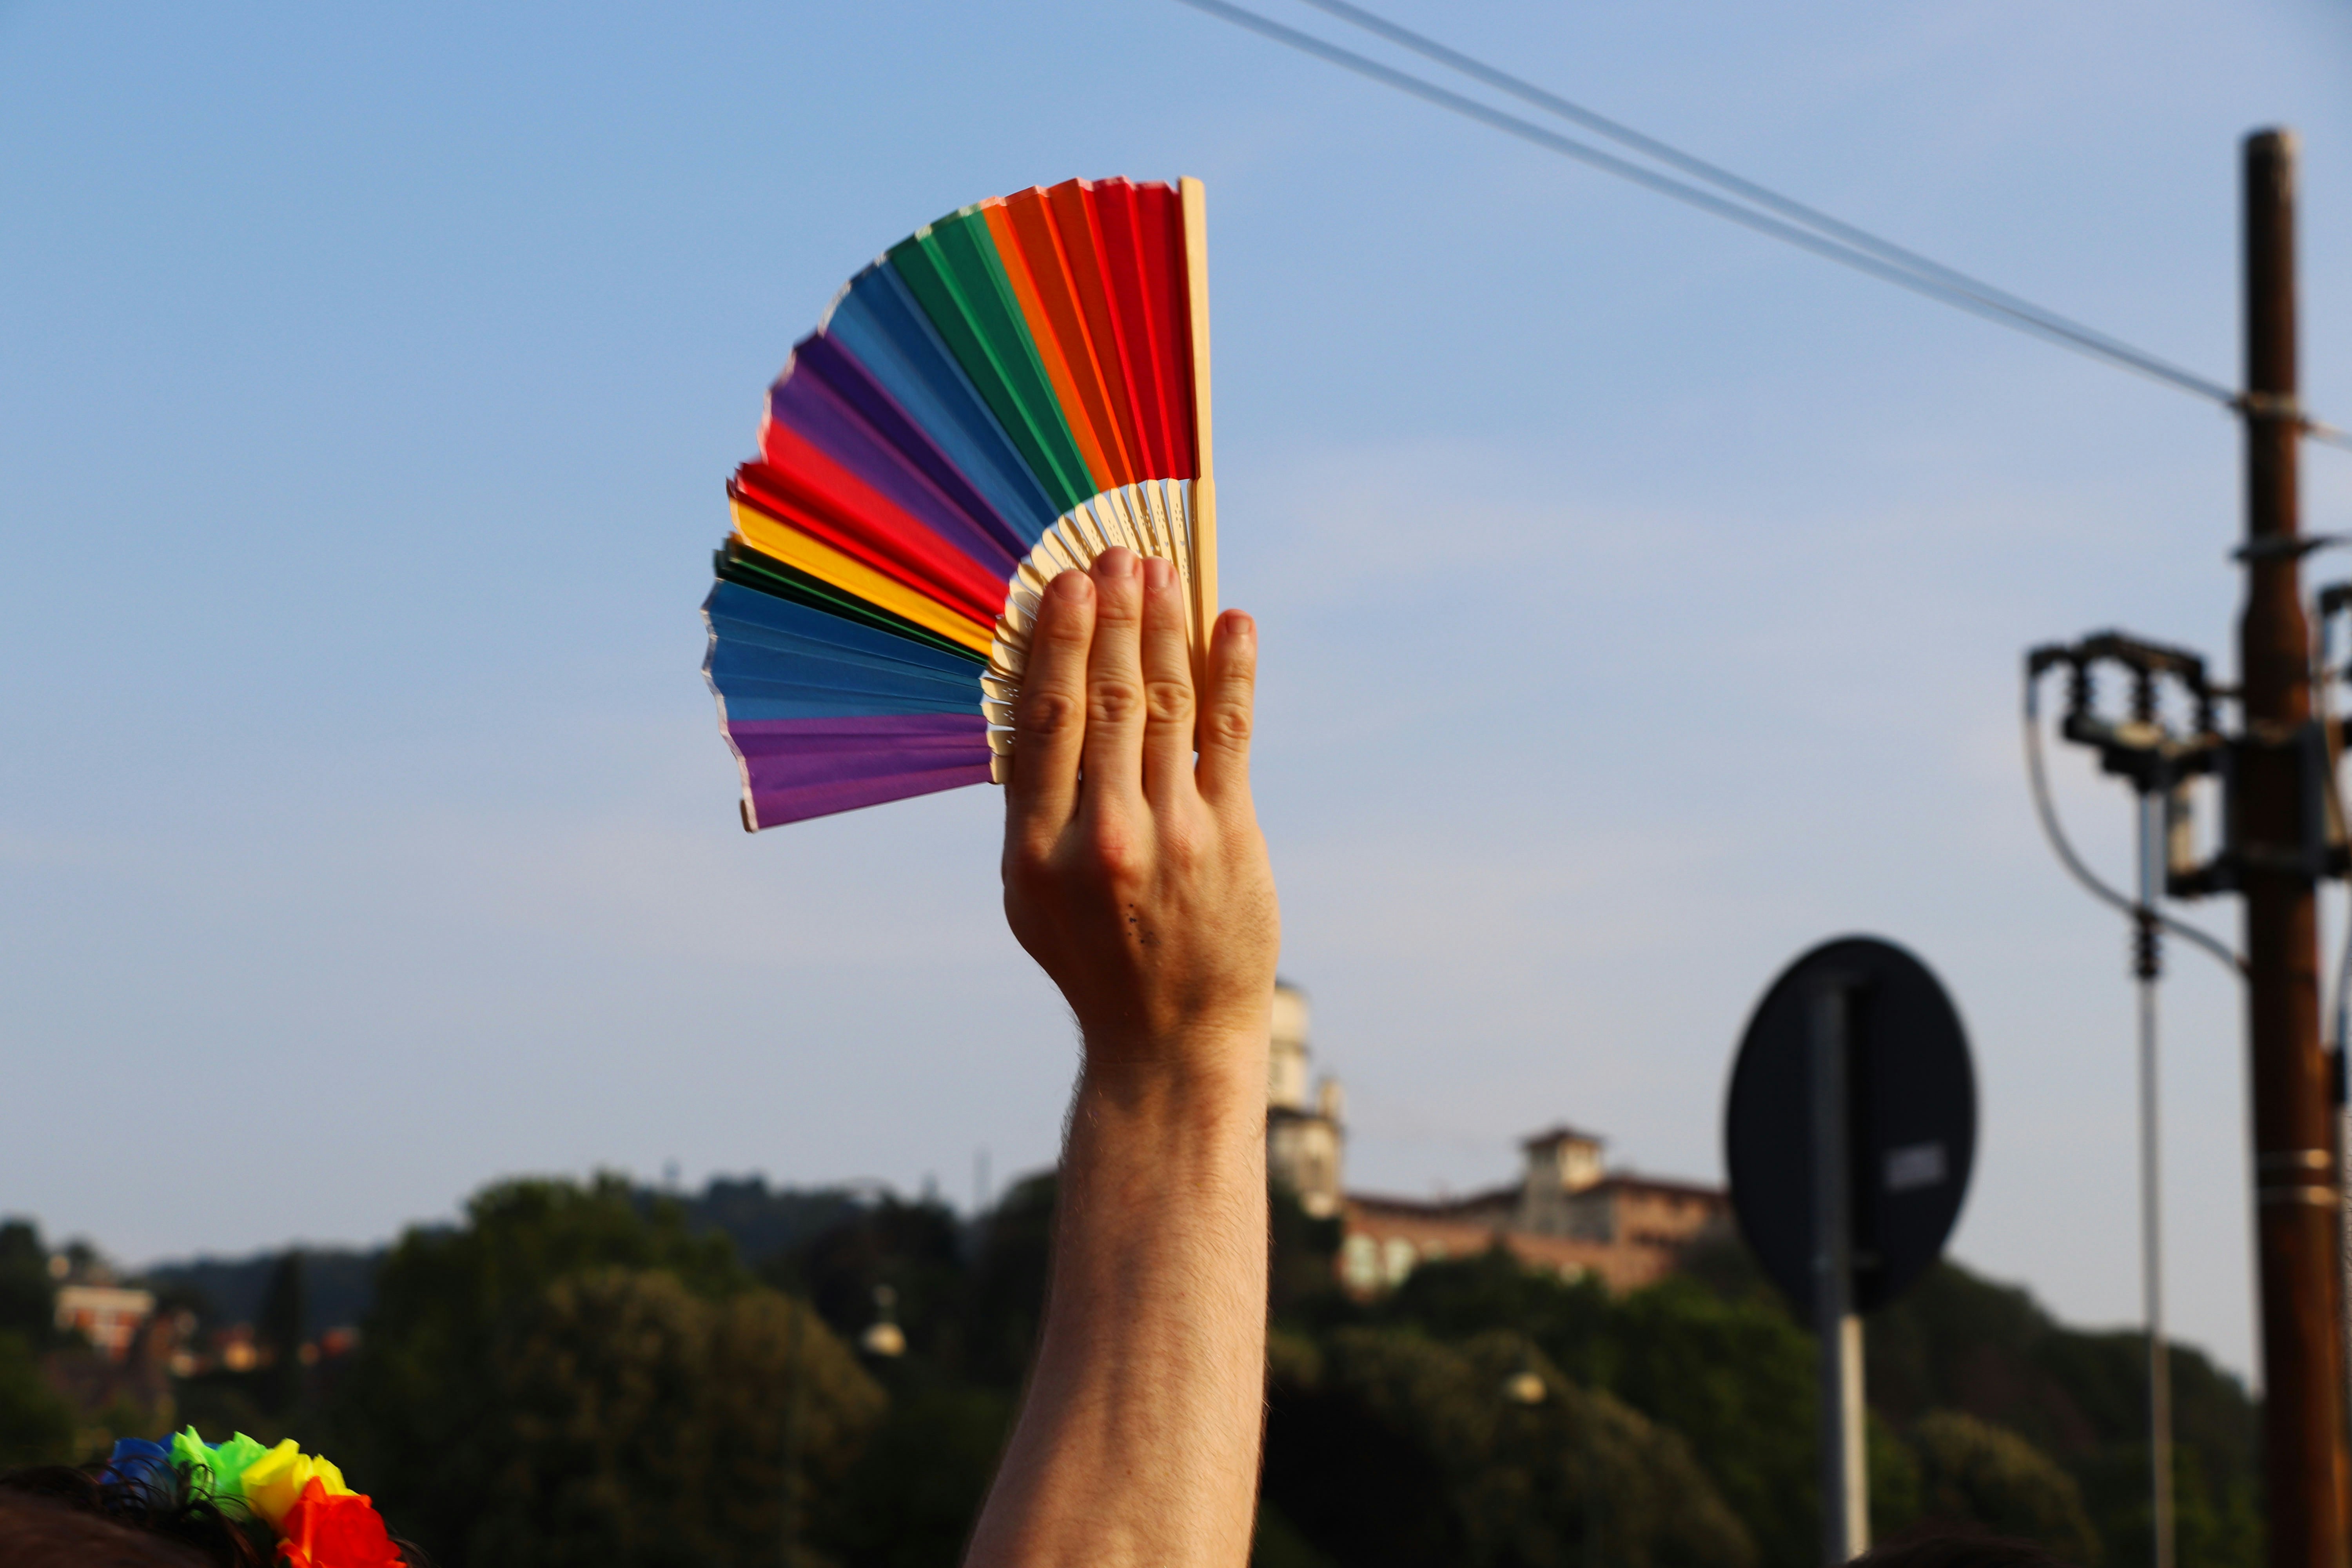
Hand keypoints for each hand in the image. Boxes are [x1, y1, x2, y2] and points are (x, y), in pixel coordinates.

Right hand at [1000, 547, 1278, 1083]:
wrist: (1169, 1039)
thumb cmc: (1095, 959)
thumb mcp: (1033, 899)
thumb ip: (1033, 811)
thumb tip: (1035, 707)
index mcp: (1037, 852)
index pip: (1047, 723)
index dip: (1058, 645)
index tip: (1066, 585)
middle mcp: (1101, 839)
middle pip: (1106, 701)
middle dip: (1114, 619)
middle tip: (1120, 556)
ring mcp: (1171, 838)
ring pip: (1166, 707)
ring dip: (1165, 631)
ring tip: (1164, 574)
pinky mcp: (1230, 840)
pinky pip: (1231, 737)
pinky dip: (1233, 673)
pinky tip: (1233, 624)